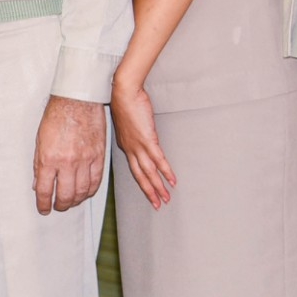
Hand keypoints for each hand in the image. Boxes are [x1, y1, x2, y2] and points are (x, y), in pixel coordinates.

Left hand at [34, 96, 106, 213]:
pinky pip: (96, 181)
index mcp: (48, 159)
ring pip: (82, 192)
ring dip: (76, 201)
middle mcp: (67, 163)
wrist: (77, 100)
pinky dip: (90, 191)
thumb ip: (39, 164)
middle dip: (60, 205)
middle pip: (65, 195)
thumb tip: (38, 184)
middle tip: (58, 206)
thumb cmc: (57, 116)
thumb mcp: (40, 140)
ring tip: (71, 202)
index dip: (44, 204)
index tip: (44, 209)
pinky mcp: (98, 157)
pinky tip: (86, 193)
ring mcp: (84, 161)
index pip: (45, 190)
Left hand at [110, 81, 175, 209]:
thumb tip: (141, 135)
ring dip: (158, 187)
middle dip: (149, 191)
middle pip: (140, 175)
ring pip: (149, 172)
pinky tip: (172, 181)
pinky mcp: (147, 139)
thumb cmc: (126, 102)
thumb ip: (135, 132)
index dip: (142, 181)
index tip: (148, 191)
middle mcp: (130, 148)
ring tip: (166, 199)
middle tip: (157, 204)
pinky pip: (158, 160)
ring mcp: (138, 145)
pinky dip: (166, 171)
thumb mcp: (128, 121)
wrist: (124, 92)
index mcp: (125, 145)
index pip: (134, 168)